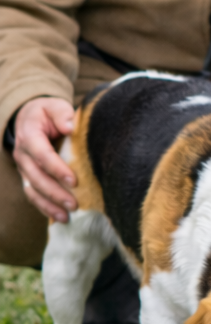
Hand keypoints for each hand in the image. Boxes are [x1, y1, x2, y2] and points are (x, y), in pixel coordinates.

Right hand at [13, 97, 77, 222]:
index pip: (42, 154)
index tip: (74, 181)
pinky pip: (32, 194)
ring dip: (49, 204)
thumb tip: (70, 128)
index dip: (56, 169)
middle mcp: (23, 154)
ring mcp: (23, 167)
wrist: (29, 118)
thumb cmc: (47, 112)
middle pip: (36, 177)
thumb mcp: (54, 106)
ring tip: (68, 216)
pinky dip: (44, 207)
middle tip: (74, 204)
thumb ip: (62, 114)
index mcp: (29, 135)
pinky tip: (60, 217)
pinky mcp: (27, 176)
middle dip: (55, 192)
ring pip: (32, 189)